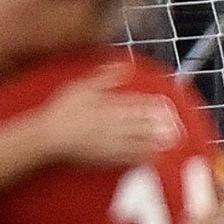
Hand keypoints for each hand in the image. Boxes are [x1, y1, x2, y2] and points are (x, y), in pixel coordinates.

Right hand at [33, 64, 181, 166]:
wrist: (49, 137)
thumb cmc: (62, 110)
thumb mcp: (81, 86)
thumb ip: (104, 76)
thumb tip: (123, 64)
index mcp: (108, 105)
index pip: (136, 103)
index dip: (152, 105)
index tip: (166, 105)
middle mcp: (113, 123)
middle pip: (142, 122)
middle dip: (159, 123)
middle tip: (175, 124)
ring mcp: (112, 141)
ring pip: (139, 140)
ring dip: (156, 139)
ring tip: (171, 139)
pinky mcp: (107, 158)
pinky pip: (130, 158)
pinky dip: (144, 157)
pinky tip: (155, 157)